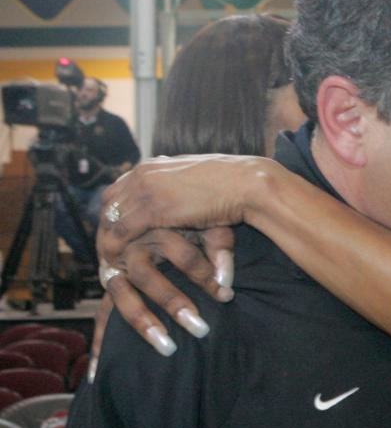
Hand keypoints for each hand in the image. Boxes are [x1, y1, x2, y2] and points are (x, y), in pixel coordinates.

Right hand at [94, 227, 234, 361]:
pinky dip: (101, 343)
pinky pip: (102, 315)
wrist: (149, 202)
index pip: (181, 254)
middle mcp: (128, 246)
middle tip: (200, 327)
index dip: (205, 274)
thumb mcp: (208, 222)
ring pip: (123, 296)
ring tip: (168, 347)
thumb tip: (227, 283)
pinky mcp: (109, 284)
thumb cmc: (189, 217)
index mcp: (155, 225)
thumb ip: (220, 246)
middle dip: (174, 302)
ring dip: (144, 322)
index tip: (227, 295)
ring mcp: (114, 266)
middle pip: (147, 276)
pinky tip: (101, 373)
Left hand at [98, 154, 266, 252]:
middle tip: (109, 249)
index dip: (116, 212)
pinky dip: (115, 248)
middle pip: (109, 203)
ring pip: (110, 219)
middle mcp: (144, 172)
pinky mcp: (152, 209)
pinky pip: (121, 232)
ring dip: (107, 240)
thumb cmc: (233, 185)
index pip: (120, 189)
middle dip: (106, 227)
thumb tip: (180, 201)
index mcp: (155, 164)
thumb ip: (182, 190)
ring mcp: (146, 189)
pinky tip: (116, 263)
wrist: (248, 184)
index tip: (117, 231)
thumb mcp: (198, 183)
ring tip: (109, 260)